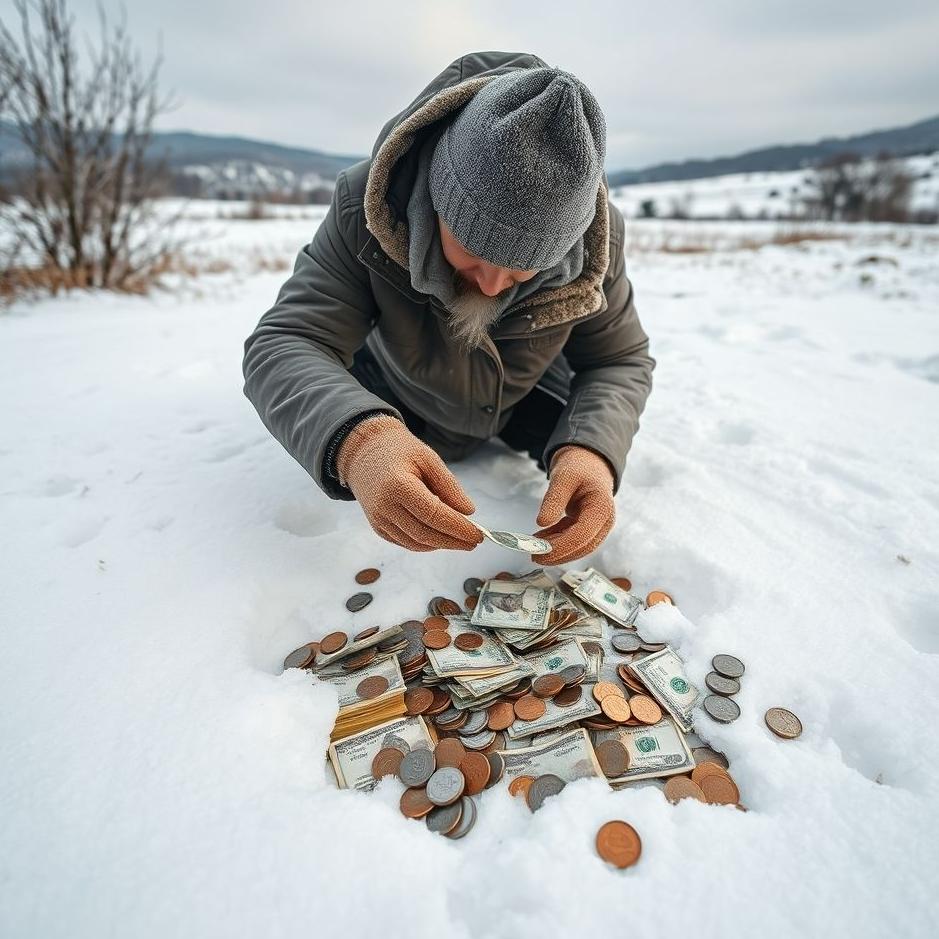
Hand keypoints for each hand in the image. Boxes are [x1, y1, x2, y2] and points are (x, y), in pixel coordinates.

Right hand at [336, 414, 483, 551]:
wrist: (364, 452)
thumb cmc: (398, 451)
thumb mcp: (428, 458)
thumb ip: (449, 485)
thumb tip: (468, 512)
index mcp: (398, 486)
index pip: (434, 515)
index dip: (458, 528)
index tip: (478, 534)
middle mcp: (385, 507)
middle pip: (425, 534)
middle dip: (453, 541)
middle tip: (474, 541)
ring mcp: (378, 520)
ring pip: (415, 543)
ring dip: (441, 545)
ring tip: (461, 539)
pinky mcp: (377, 527)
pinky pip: (405, 542)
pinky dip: (425, 544)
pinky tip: (440, 537)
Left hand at [531, 445, 615, 564]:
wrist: (588, 463)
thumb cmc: (578, 467)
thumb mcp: (563, 477)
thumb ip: (554, 499)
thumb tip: (542, 522)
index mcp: (601, 507)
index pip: (582, 535)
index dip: (561, 546)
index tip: (540, 550)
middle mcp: (604, 521)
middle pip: (582, 546)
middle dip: (558, 554)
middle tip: (533, 555)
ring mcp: (598, 526)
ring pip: (578, 547)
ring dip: (557, 551)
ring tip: (534, 547)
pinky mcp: (588, 528)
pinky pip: (573, 540)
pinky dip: (557, 542)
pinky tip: (541, 538)